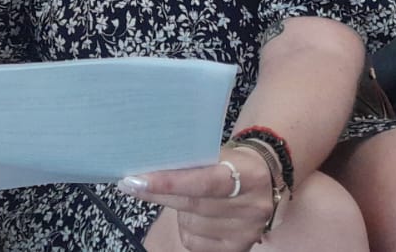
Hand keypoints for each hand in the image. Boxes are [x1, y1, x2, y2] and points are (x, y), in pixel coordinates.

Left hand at [121, 149, 276, 251]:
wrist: (263, 181)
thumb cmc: (231, 163)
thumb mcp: (219, 154)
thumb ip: (190, 161)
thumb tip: (146, 169)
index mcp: (250, 175)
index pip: (204, 181)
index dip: (169, 182)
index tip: (137, 180)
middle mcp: (253, 207)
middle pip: (193, 205)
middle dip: (159, 194)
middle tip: (133, 184)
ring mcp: (247, 232)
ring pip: (190, 225)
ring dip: (178, 212)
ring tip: (189, 198)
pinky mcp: (238, 248)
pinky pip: (194, 242)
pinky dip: (186, 229)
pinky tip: (196, 216)